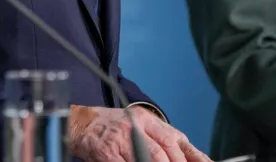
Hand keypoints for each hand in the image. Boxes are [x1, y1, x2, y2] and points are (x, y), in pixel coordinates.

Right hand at [68, 105, 211, 161]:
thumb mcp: (139, 125)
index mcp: (145, 118)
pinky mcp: (107, 152)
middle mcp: (133, 126)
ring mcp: (119, 139)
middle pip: (162, 151)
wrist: (81, 125)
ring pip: (147, 159)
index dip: (190, 157)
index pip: (173, 139)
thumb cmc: (113, 127)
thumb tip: (193, 156)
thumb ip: (162, 138)